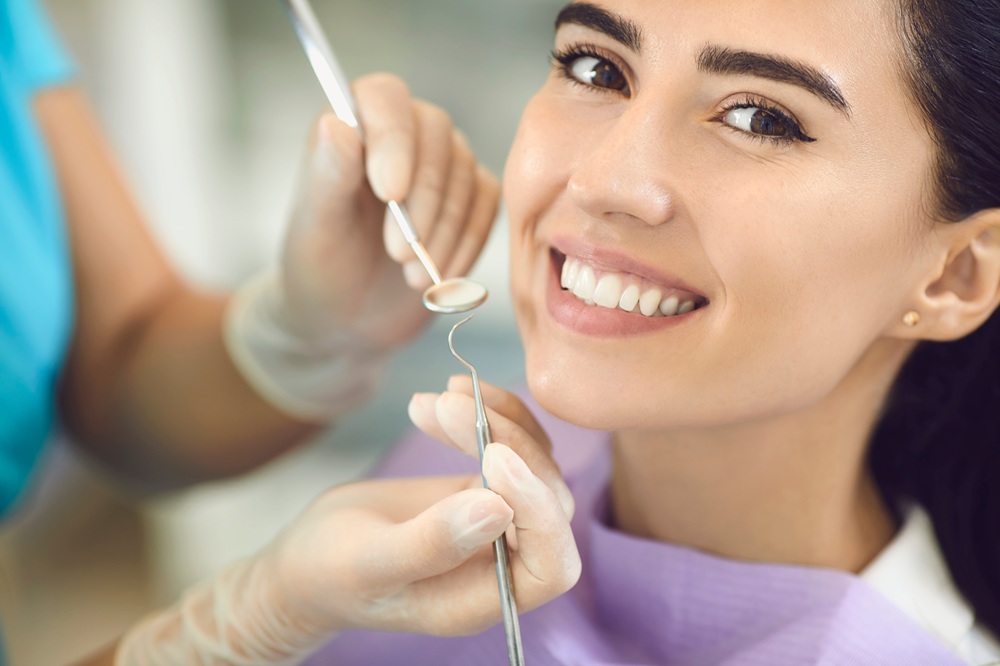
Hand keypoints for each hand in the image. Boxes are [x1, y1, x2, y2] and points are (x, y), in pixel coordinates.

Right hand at [261, 376, 579, 637]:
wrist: (309, 558)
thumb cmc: (332, 574)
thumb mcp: (371, 561)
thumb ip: (433, 543)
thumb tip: (499, 506)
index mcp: (485, 598)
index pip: (552, 563)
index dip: (538, 509)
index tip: (491, 455)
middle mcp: (503, 562)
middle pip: (548, 500)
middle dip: (507, 444)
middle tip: (448, 405)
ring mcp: (499, 522)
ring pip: (536, 464)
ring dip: (497, 420)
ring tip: (440, 397)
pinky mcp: (486, 489)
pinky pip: (513, 446)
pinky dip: (491, 413)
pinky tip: (449, 394)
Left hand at [279, 73, 499, 351]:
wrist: (347, 323)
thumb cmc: (320, 270)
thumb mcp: (317, 228)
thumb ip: (327, 174)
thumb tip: (336, 123)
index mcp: (353, 127)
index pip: (386, 97)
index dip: (395, 137)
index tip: (390, 193)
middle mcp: (401, 136)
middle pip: (437, 133)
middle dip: (424, 198)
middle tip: (397, 253)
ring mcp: (439, 167)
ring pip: (467, 171)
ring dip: (445, 229)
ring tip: (412, 275)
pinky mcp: (469, 201)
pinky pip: (488, 205)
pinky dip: (468, 243)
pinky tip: (441, 275)